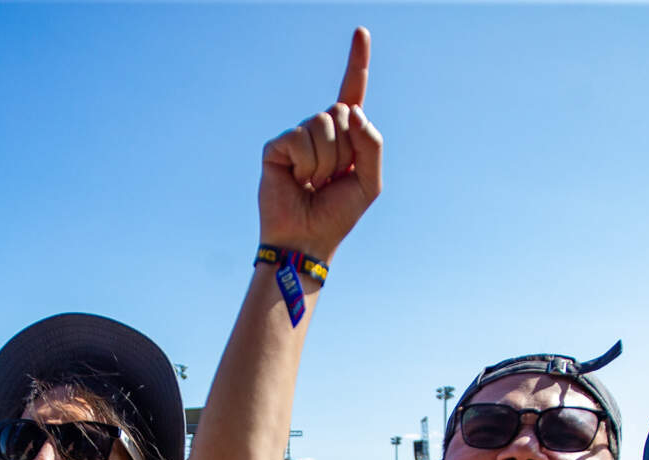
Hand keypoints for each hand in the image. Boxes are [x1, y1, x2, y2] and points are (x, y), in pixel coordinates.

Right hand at [258, 28, 383, 262]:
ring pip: (322, 125)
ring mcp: (296, 136)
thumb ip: (371, 144)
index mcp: (345, 136)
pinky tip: (296, 180)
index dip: (357, 61)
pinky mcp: (277, 146)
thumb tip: (351, 110)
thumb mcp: (370, 181)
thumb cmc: (337, 214)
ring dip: (325, 161)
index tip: (361, 31)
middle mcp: (320, 130)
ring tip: (313, 182)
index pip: (352, 92)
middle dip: (345, 149)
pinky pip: (299, 140)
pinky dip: (305, 164)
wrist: (306, 239)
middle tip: (332, 178)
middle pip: (341, 111)